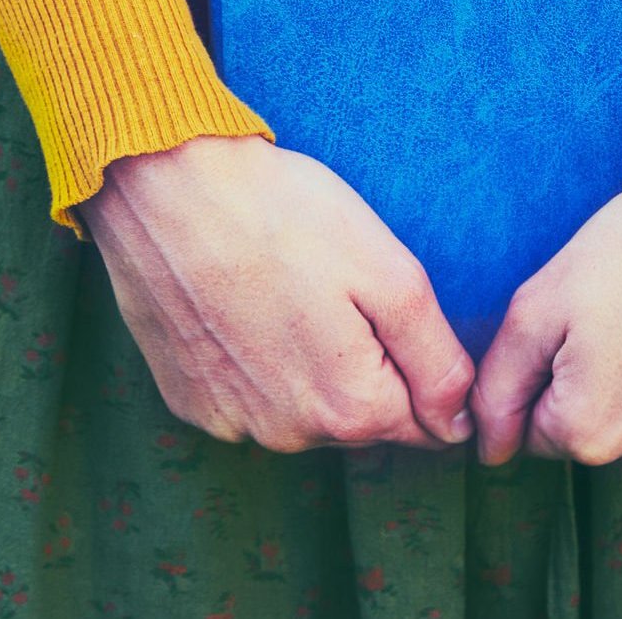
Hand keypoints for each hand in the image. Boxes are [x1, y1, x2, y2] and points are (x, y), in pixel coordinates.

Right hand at [80, 134, 475, 451]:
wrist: (162, 187)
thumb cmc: (283, 214)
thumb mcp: (388, 273)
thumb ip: (436, 360)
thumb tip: (459, 424)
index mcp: (350, 408)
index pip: (423, 422)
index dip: (421, 366)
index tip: (387, 310)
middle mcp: (290, 434)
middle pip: (361, 418)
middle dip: (365, 364)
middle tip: (335, 289)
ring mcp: (233, 422)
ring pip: (304, 411)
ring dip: (309, 366)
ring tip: (286, 291)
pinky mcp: (191, 402)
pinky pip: (249, 399)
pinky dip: (256, 364)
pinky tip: (244, 306)